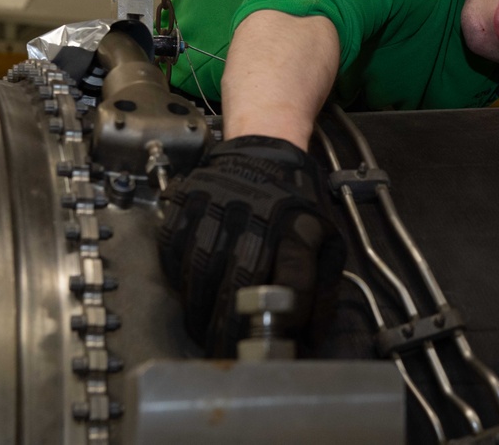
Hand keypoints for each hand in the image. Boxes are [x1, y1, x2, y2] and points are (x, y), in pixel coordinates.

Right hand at [158, 135, 345, 356]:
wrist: (263, 147)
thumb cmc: (296, 200)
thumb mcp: (325, 236)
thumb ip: (324, 286)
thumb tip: (312, 336)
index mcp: (296, 227)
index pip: (295, 278)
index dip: (287, 314)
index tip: (278, 340)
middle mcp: (256, 218)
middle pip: (238, 281)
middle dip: (229, 325)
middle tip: (223, 351)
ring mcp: (216, 208)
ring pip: (200, 271)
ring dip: (198, 309)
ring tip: (201, 330)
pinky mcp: (187, 203)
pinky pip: (173, 251)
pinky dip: (176, 279)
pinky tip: (184, 294)